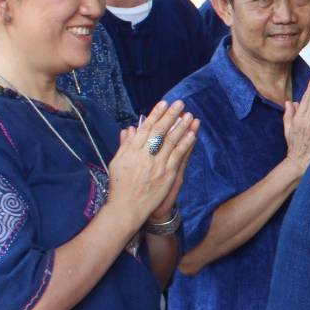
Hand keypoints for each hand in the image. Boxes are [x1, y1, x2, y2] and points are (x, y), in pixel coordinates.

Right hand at [106, 101, 198, 223]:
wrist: (127, 207)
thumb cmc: (120, 184)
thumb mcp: (117, 162)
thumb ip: (125, 145)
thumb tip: (130, 128)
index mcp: (131, 151)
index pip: (146, 128)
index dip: (156, 114)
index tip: (164, 103)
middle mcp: (144, 155)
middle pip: (160, 131)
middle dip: (171, 116)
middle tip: (180, 104)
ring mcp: (157, 165)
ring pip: (171, 142)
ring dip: (182, 127)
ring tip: (189, 116)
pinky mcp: (167, 175)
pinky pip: (178, 156)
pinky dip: (185, 145)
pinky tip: (192, 135)